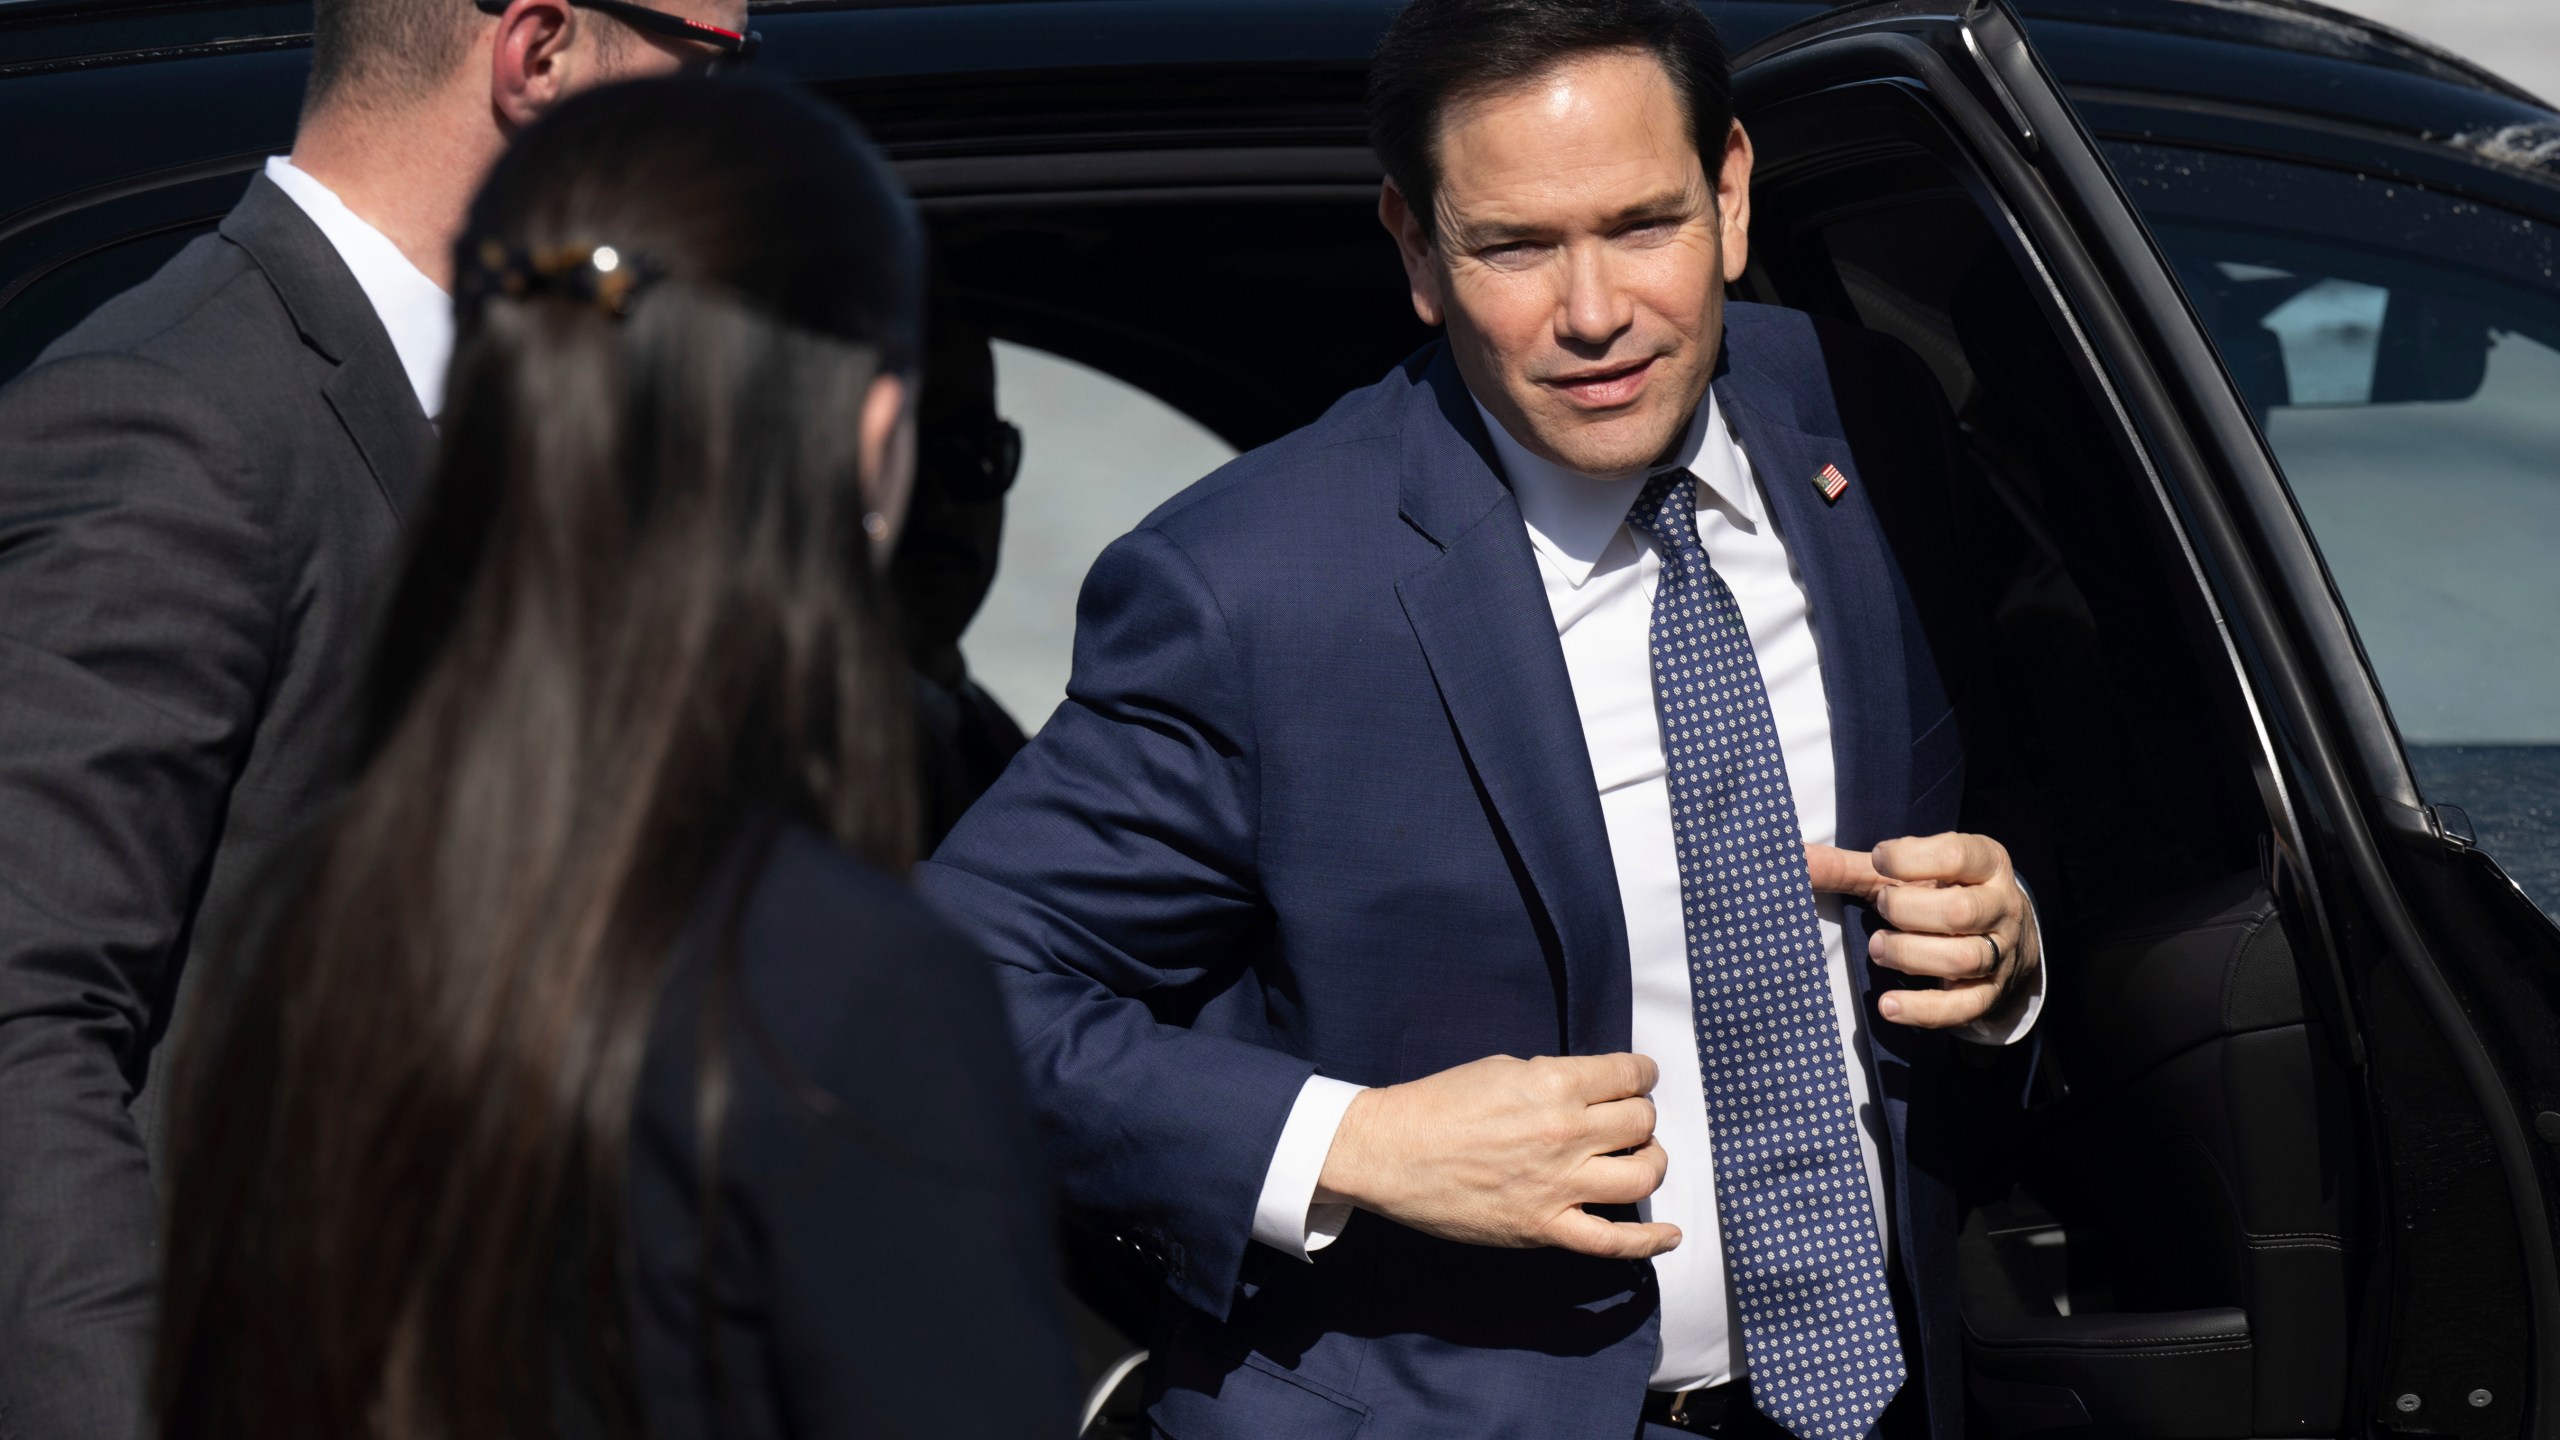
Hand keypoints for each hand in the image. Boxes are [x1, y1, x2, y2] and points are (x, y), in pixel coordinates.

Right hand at [1312, 1053, 1680, 1259]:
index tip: (1640, 1079)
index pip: (1630, 1075)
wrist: (1390, 1153)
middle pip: (1642, 1122)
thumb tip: (1588, 1091)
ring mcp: (1560, 1184)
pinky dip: (1649, 1242)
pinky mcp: (1545, 1227)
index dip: (1642, 1074)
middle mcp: (1566, 1132)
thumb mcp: (1500, 1069)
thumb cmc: (1437, 1105)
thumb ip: (1552, 1079)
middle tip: (1626, 1119)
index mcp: (1554, 1084)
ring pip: (1644, 1175)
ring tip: (1637, 1159)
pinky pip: (1613, 1242)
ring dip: (1650, 1163)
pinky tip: (1669, 1236)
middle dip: (1641, 1116)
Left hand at [1806, 832, 2039, 1029]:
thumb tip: (1795, 859)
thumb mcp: (1905, 872)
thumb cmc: (1939, 892)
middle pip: (1960, 912)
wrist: (2000, 934)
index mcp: (1986, 863)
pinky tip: (1888, 1005)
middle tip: (1882, 908)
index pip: (1957, 856)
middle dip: (1907, 911)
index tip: (1879, 861)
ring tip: (1878, 948)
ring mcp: (2000, 952)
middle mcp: (2001, 906)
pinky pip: (1962, 1007)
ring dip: (1910, 955)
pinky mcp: (1989, 992)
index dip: (1911, 858)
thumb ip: (1850, 866)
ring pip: (1964, 958)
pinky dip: (1922, 1009)